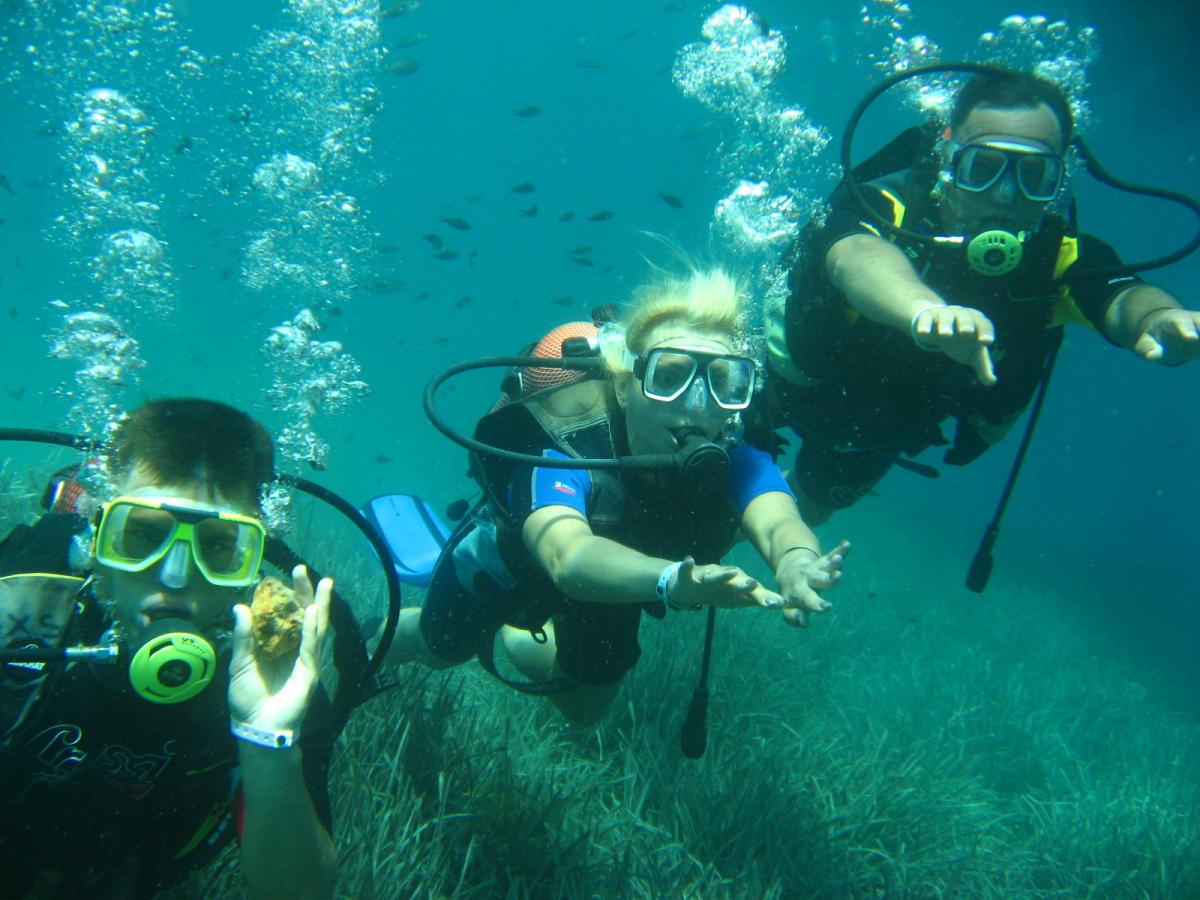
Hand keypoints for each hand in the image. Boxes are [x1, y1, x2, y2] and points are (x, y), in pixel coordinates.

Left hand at [229, 565, 330, 731]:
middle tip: (302, 569)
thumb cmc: (247, 698)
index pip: (285, 615)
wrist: (254, 727)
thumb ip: (243, 637)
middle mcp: (294, 649)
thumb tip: (239, 607)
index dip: (286, 596)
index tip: (281, 575)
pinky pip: (311, 646)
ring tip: (324, 583)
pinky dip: (311, 628)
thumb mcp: (239, 663)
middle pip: (304, 615)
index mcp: (278, 646)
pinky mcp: (309, 672)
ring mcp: (305, 660)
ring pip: (315, 627)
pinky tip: (313, 611)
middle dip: (306, 592)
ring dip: (320, 604)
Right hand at [668, 557, 783, 609]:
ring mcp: (706, 576)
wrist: (689, 586)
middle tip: (755, 585)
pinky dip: (687, 567)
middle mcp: (724, 578)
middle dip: (746, 585)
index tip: (778, 604)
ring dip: (722, 574)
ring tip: (730, 572)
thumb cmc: (718, 591)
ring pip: (715, 576)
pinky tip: (689, 560)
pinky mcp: (688, 577)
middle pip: (736, 582)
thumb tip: (783, 603)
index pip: (753, 590)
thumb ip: (757, 598)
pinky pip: (686, 571)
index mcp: (736, 585)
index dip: (764, 597)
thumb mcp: (737, 598)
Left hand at [775, 540, 849, 627]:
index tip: (826, 607)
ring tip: (839, 559)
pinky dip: (840, 550)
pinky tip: (847, 544)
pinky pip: (832, 555)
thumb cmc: (792, 596)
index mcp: (798, 593)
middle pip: (819, 580)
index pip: (808, 600)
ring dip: (834, 562)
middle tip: (837, 576)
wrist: (789, 573)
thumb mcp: (789, 608)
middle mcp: (807, 579)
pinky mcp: (823, 562)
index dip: (817, 604)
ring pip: (826, 565)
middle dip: (829, 579)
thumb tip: (804, 622)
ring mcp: (815, 569)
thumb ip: (794, 617)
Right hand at [912, 304, 996, 385]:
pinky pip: (927, 318)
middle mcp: (962, 315)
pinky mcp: (928, 316)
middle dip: (967, 324)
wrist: (938, 327)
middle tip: (967, 332)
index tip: (986, 342)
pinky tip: (923, 333)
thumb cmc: (961, 342)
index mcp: (977, 323)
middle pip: (966, 317)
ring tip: (945, 335)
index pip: (984, 325)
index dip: (986, 332)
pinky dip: (925, 325)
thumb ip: (983, 367)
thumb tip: (991, 381)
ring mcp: (945, 314)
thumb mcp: (973, 355)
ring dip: (946, 325)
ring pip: (946, 316)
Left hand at [1134, 309, 1199, 365]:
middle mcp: (1195, 321)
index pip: (1182, 324)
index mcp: (1176, 320)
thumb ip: (1148, 348)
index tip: (1192, 338)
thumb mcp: (1146, 341)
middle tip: (1198, 340)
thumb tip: (1152, 357)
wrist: (1169, 330)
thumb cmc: (1156, 336)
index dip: (1187, 330)